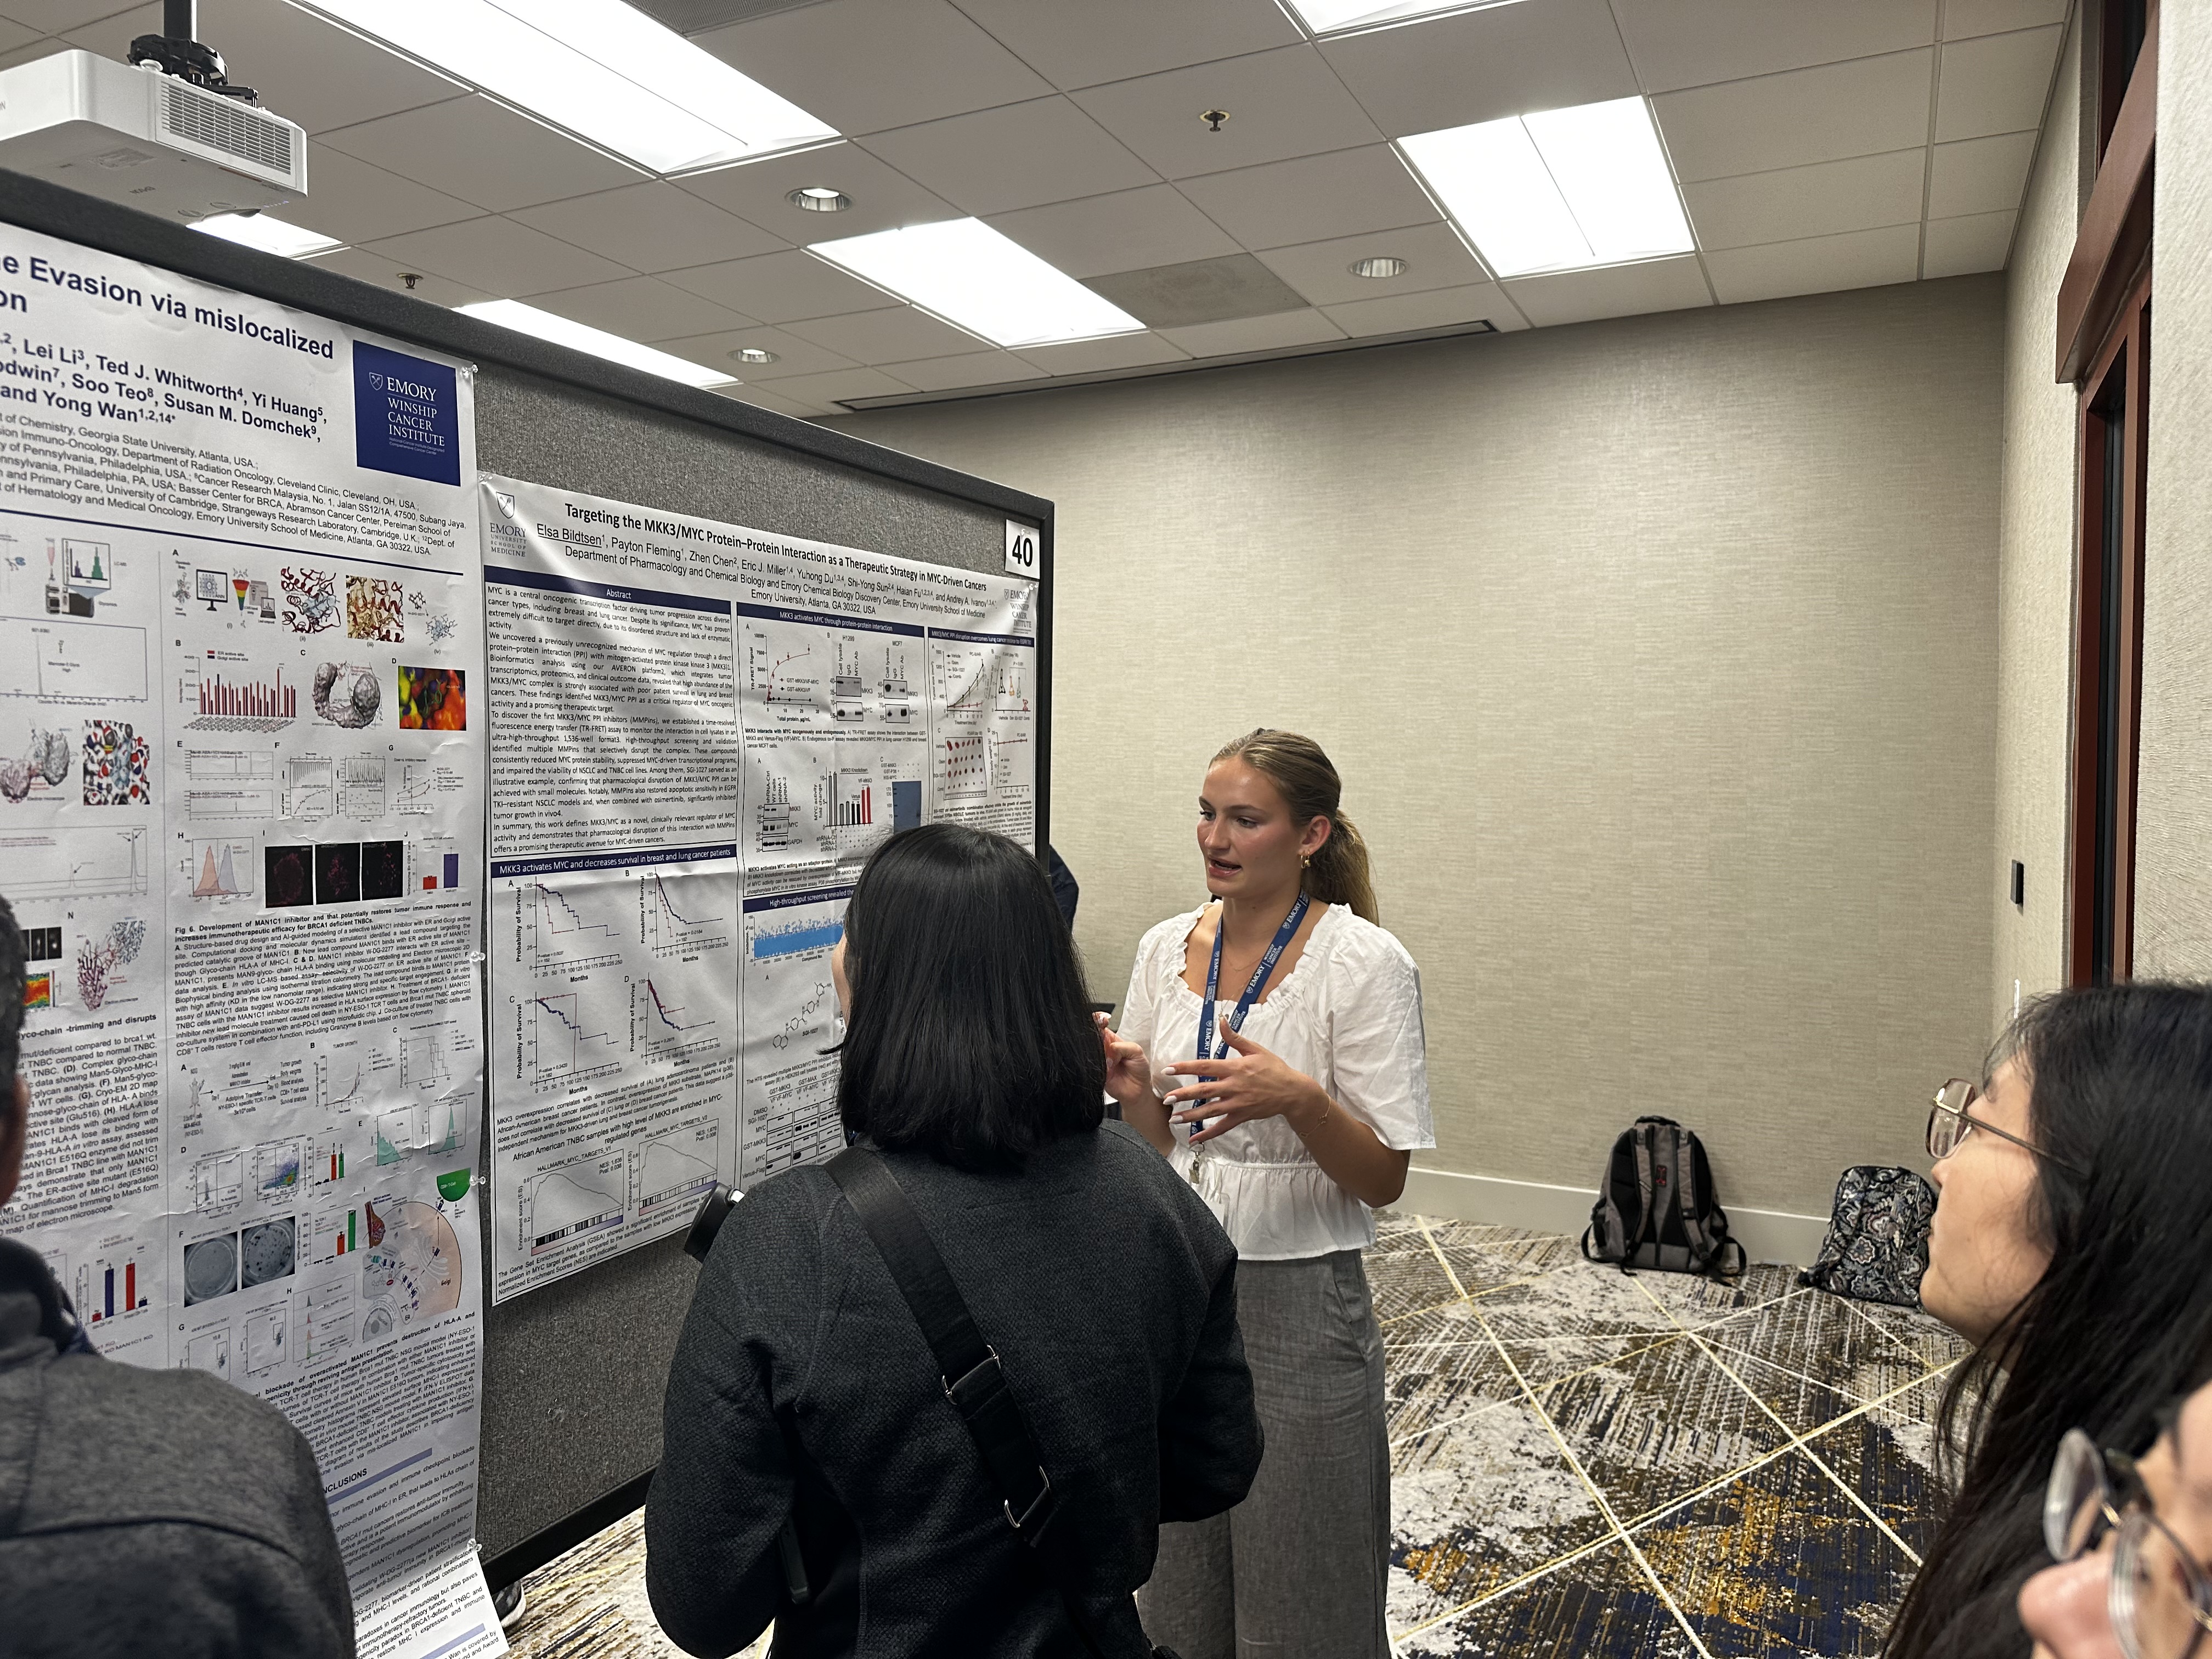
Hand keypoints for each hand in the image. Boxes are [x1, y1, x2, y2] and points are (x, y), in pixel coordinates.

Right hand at [1097, 1013, 1157, 1109]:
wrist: (1138, 1091)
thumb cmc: (1139, 1070)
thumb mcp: (1137, 1052)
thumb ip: (1124, 1046)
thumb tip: (1111, 1047)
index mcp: (1113, 1040)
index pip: (1102, 1026)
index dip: (1100, 1020)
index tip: (1102, 1019)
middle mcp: (1103, 1049)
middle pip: (1092, 1036)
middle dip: (1095, 1033)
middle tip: (1103, 1037)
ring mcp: (1098, 1060)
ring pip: (1089, 1049)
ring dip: (1096, 1049)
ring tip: (1109, 1056)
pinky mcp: (1095, 1072)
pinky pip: (1090, 1065)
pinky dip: (1095, 1063)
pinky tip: (1105, 1065)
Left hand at [1163, 1025, 1329, 1145]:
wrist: (1292, 1092)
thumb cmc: (1274, 1068)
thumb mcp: (1255, 1049)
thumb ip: (1234, 1038)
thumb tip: (1221, 1020)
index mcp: (1234, 1068)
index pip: (1204, 1066)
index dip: (1185, 1067)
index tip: (1168, 1069)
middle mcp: (1233, 1086)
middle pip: (1203, 1091)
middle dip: (1183, 1095)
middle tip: (1166, 1099)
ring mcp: (1236, 1104)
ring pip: (1209, 1110)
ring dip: (1190, 1115)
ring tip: (1173, 1119)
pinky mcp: (1241, 1117)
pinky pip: (1221, 1127)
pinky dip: (1207, 1133)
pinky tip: (1193, 1139)